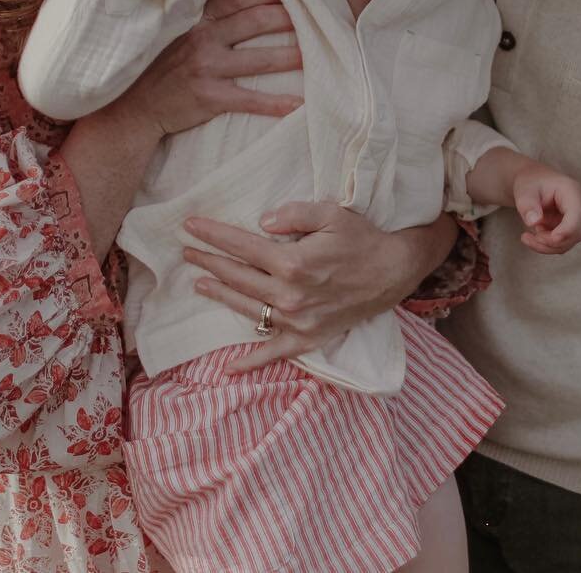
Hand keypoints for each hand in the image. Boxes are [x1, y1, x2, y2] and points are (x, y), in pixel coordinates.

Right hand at [105, 0, 301, 135]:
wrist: (136, 109)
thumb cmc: (166, 72)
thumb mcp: (181, 38)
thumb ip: (210, 23)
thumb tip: (251, 9)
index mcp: (198, 23)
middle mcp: (203, 40)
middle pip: (254, 22)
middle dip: (288, 18)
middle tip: (315, 19)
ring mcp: (206, 69)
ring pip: (259, 59)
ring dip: (291, 57)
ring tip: (317, 56)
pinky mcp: (209, 97)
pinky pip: (250, 99)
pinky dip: (275, 103)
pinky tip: (297, 105)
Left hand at [182, 201, 428, 369]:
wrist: (394, 271)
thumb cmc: (362, 238)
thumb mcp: (331, 213)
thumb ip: (294, 214)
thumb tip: (261, 222)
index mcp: (293, 262)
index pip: (241, 246)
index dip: (213, 235)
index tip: (190, 226)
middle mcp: (290, 295)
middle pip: (238, 277)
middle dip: (209, 262)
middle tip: (187, 252)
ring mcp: (298, 321)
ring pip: (248, 309)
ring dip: (220, 296)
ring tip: (200, 284)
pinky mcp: (309, 338)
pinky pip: (275, 353)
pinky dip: (252, 361)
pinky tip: (229, 367)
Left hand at [513, 166, 580, 253]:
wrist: (534, 182)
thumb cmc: (531, 184)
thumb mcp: (524, 191)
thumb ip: (528, 206)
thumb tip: (534, 222)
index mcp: (573, 191)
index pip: (576, 215)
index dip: (564, 231)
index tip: (542, 238)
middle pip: (576, 233)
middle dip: (550, 241)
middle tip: (527, 237)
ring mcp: (580, 219)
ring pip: (569, 242)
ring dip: (547, 245)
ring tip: (527, 236)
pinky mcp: (573, 229)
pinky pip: (563, 244)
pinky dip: (547, 246)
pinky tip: (533, 236)